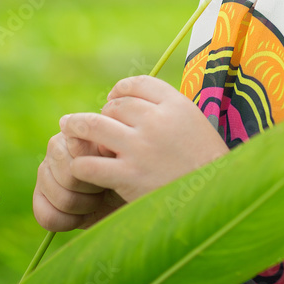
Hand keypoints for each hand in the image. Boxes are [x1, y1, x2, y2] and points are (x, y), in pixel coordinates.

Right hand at [33, 128, 124, 231]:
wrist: (123, 191)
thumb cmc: (124, 170)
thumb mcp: (121, 158)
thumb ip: (109, 149)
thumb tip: (102, 145)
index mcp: (75, 131)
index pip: (79, 155)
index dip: (96, 170)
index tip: (109, 169)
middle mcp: (56, 147)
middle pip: (69, 178)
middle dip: (92, 188)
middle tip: (104, 186)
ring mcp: (44, 172)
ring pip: (62, 199)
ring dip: (85, 206)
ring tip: (96, 198)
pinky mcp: (39, 197)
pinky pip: (47, 217)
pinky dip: (69, 221)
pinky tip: (81, 214)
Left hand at [58, 75, 228, 201]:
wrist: (215, 199)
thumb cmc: (205, 164)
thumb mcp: (194, 124)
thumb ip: (169, 111)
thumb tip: (137, 101)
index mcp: (176, 104)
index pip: (138, 84)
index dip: (120, 89)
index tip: (112, 97)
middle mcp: (157, 120)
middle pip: (116, 105)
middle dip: (104, 112)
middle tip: (94, 123)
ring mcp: (141, 147)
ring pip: (95, 126)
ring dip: (78, 127)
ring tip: (67, 127)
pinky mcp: (129, 176)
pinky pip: (90, 164)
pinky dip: (81, 164)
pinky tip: (80, 168)